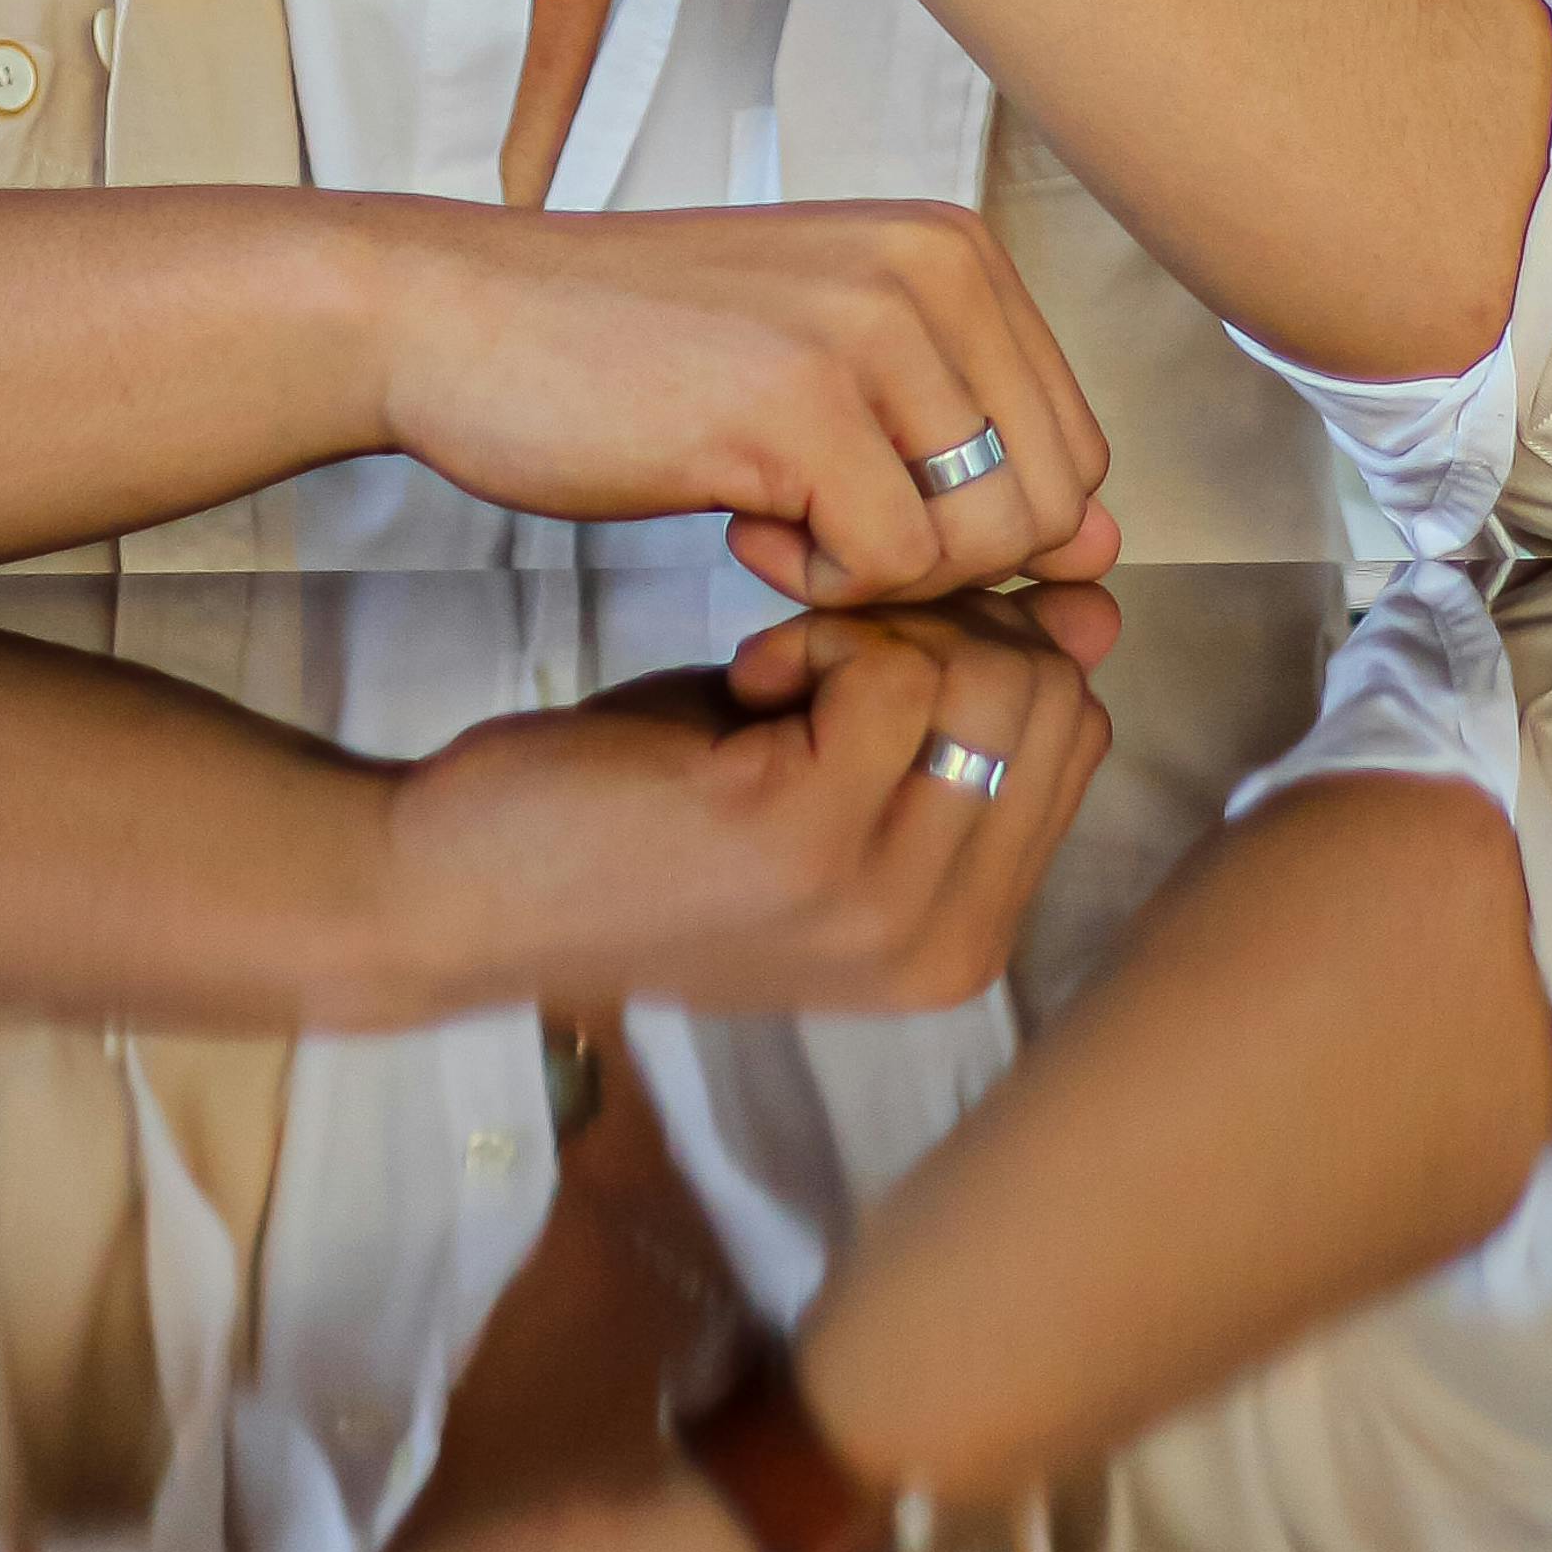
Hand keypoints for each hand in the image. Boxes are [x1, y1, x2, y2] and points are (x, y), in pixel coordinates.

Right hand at [363, 201, 1117, 605]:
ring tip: (773, 521)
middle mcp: (932, 267)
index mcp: (952, 250)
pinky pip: (888, 562)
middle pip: (1053, 501)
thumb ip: (966, 446)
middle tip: (817, 528)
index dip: (978, 524)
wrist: (455, 320)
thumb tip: (1107, 550)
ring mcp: (869, 328)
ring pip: (986, 538)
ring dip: (879, 573)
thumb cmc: (630, 356)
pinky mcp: (799, 402)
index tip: (857, 503)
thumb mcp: (828, 378)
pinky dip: (816, 585)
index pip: (1075, 446)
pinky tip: (735, 527)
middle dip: (944, 560)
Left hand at [383, 594, 1117, 1021]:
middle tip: (822, 641)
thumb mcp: (823, 764)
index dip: (991, 642)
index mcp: (965, 939)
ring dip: (879, 626)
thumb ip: (953, 702)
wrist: (457, 889)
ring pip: (989, 676)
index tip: (872, 644)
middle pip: (1053, 698)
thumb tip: (1094, 607)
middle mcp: (946, 945)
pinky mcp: (802, 842)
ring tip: (775, 665)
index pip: (1077, 733)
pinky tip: (736, 676)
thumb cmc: (635, 817)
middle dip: (950, 623)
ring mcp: (878, 904)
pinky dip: (816, 633)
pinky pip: (892, 669)